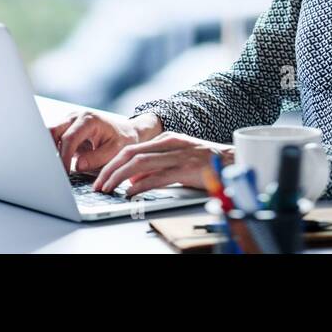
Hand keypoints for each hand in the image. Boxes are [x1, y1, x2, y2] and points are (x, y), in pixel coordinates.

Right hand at [47, 108, 162, 174]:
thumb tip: (77, 166)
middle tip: (53, 171)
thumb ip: (97, 158)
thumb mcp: (115, 151)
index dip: (64, 157)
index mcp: (89, 120)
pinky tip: (57, 164)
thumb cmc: (123, 140)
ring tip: (55, 169)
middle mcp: (76, 117)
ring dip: (50, 151)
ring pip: (49, 135)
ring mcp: (69, 122)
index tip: (64, 173)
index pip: (69, 138)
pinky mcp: (66, 129)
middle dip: (50, 151)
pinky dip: (53, 151)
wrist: (127, 132)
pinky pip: (54, 139)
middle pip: (52, 131)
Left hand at [93, 132, 233, 196]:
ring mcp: (178, 155)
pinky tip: (130, 192)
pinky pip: (158, 177)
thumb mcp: (177, 159)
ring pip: (140, 163)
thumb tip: (132, 178)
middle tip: (98, 184)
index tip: (101, 176)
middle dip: (110, 169)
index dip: (112, 162)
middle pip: (130, 153)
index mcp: (166, 138)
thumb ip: (155, 166)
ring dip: (119, 177)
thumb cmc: (206, 162)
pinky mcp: (186, 169)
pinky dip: (140, 185)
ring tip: (108, 189)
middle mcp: (170, 143)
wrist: (233, 162)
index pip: (131, 148)